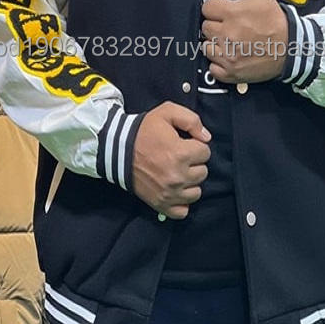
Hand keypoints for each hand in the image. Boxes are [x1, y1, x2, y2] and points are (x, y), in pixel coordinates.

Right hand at [132, 102, 210, 219]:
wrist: (118, 149)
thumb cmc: (144, 130)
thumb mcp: (167, 112)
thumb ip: (192, 120)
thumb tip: (206, 137)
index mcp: (181, 154)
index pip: (206, 153)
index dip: (196, 146)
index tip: (185, 144)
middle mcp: (177, 176)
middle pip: (203, 172)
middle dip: (194, 163)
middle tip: (180, 157)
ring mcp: (169, 193)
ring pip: (196, 192)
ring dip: (190, 182)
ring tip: (178, 172)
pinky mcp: (160, 204)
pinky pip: (182, 211)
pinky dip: (181, 202)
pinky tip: (176, 190)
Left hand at [201, 0, 287, 83]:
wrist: (290, 47)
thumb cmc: (275, 21)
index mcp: (233, 13)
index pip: (207, 7)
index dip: (216, 7)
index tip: (224, 11)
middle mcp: (228, 35)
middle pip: (205, 27)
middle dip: (216, 25)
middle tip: (231, 26)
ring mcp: (228, 55)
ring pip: (206, 46)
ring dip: (215, 43)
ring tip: (232, 40)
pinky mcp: (230, 71)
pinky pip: (212, 66)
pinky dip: (218, 62)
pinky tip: (230, 55)